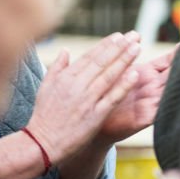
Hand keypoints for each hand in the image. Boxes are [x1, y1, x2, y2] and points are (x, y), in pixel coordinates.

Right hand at [26, 32, 140, 163]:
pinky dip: (124, 85)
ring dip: (124, 60)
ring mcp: (87, 100)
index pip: (90, 57)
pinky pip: (112, 97)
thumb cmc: (44, 115)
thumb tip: (65, 50)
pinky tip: (135, 74)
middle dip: (120, 47)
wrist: (42, 143)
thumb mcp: (45, 88)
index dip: (106, 45)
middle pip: (102, 62)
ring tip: (137, 48)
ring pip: (109, 75)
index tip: (119, 35)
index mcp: (66, 78)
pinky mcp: (95, 115)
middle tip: (134, 35)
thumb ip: (57, 67)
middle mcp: (77, 86)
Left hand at [98, 45, 177, 143]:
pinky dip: (169, 103)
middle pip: (176, 73)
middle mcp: (154, 87)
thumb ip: (125, 57)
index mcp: (147, 74)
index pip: (170, 60)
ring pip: (173, 89)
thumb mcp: (117, 72)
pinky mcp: (145, 118)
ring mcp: (152, 102)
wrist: (93, 124)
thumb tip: (132, 35)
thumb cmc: (104, 95)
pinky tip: (177, 95)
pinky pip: (162, 110)